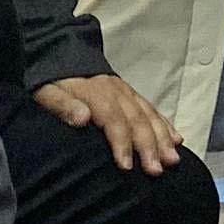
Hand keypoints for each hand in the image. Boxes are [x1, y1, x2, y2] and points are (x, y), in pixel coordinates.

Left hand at [30, 71, 180, 172]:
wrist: (59, 53)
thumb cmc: (51, 80)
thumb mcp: (46, 91)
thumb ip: (63, 105)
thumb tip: (83, 118)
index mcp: (95, 93)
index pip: (113, 120)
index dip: (121, 143)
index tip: (126, 166)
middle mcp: (116, 91)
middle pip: (137, 120)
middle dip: (149, 146)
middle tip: (156, 170)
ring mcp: (126, 92)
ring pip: (149, 115)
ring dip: (162, 138)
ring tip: (172, 160)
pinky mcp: (131, 93)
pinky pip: (152, 108)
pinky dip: (166, 124)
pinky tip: (176, 138)